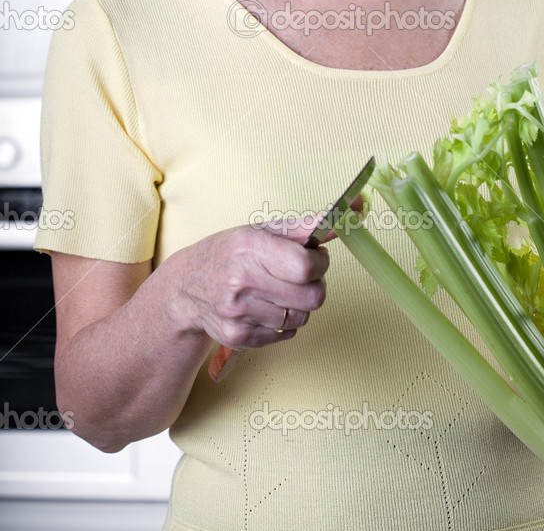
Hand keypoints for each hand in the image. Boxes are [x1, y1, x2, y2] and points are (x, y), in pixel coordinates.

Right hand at [175, 214, 328, 351]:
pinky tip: (267, 306)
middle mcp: (242, 282)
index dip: (321, 262)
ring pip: (301, 318)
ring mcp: (238, 314)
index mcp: (251, 249)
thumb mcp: (261, 230)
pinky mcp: (237, 337)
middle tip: (303, 275)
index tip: (316, 256)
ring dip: (299, 304)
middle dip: (316, 285)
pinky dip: (284, 321)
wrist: (186, 286)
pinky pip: (285, 334)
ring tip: (281, 290)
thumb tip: (346, 216)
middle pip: (312, 298)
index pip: (306, 267)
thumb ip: (305, 227)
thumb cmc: (230, 253)